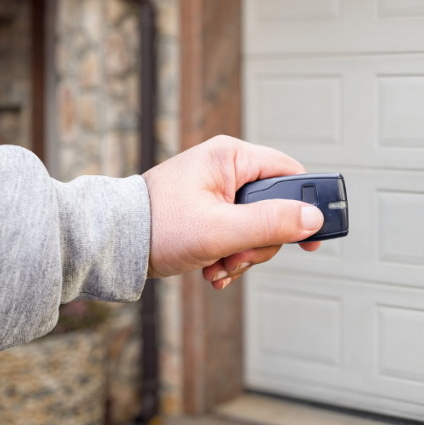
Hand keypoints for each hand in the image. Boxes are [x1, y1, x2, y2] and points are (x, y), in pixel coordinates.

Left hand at [142, 135, 323, 288]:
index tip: (312, 238)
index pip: (290, 174)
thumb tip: (313, 219)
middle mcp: (226, 168)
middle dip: (261, 242)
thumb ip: (271, 223)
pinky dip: (230, 255)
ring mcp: (217, 190)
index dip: (306, 206)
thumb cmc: (155, 227)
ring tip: (219, 265)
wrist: (110, 245)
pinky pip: (238, 234)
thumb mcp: (221, 230)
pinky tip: (213, 267)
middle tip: (239, 257)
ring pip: (257, 226)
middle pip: (275, 207)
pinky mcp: (209, 210)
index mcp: (231, 157)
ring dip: (244, 254)